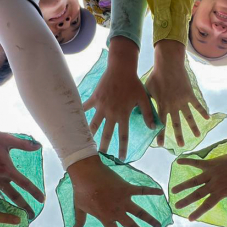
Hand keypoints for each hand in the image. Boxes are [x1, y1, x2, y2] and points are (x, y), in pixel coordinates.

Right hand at [0, 131, 44, 218]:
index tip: (42, 200)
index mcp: (6, 169)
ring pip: (1, 197)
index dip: (34, 192)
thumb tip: (39, 146)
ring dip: (9, 207)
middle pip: (14, 196)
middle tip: (32, 215)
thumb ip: (24, 144)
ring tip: (16, 217)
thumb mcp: (7, 139)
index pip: (24, 183)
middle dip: (24, 206)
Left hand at [67, 156, 162, 226]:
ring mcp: (124, 200)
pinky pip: (142, 190)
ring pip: (140, 212)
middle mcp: (117, 211)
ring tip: (158, 225)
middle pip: (132, 226)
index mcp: (105, 218)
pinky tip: (161, 192)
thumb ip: (79, 220)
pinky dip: (152, 191)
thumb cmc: (81, 191)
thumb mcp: (79, 208)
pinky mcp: (127, 188)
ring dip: (150, 219)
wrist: (87, 174)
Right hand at [84, 37, 154, 159]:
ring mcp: (101, 106)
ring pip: (93, 124)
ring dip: (90, 134)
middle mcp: (111, 113)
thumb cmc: (134, 83)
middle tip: (100, 156)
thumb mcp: (143, 99)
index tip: (122, 158)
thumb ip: (148, 114)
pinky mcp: (95, 98)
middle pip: (107, 133)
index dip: (123, 148)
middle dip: (104, 146)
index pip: (124, 135)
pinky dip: (80, 114)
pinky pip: (85, 108)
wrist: (121, 68)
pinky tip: (73, 121)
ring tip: (85, 144)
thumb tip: (153, 128)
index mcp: (123, 114)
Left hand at [146, 40, 208, 146]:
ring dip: (193, 127)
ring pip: (189, 117)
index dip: (160, 135)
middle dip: (178, 135)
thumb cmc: (155, 76)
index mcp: (162, 106)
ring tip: (197, 136)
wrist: (168, 64)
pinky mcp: (190, 94)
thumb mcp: (147, 90)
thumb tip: (140, 110)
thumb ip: (146, 102)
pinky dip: (203, 111)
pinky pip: (198, 105)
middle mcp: (173, 106)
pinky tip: (208, 118)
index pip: (161, 124)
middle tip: (181, 145)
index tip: (161, 145)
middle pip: (176, 124)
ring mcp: (183, 101)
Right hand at [171, 149, 226, 222]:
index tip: (189, 219)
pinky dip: (188, 161)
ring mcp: (211, 173)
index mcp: (221, 192)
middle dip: (186, 200)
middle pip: (198, 193)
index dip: (198, 212)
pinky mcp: (210, 163)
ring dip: (183, 185)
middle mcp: (214, 183)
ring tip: (173, 190)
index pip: (207, 204)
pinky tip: (178, 161)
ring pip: (195, 180)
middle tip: (176, 205)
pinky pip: (197, 162)